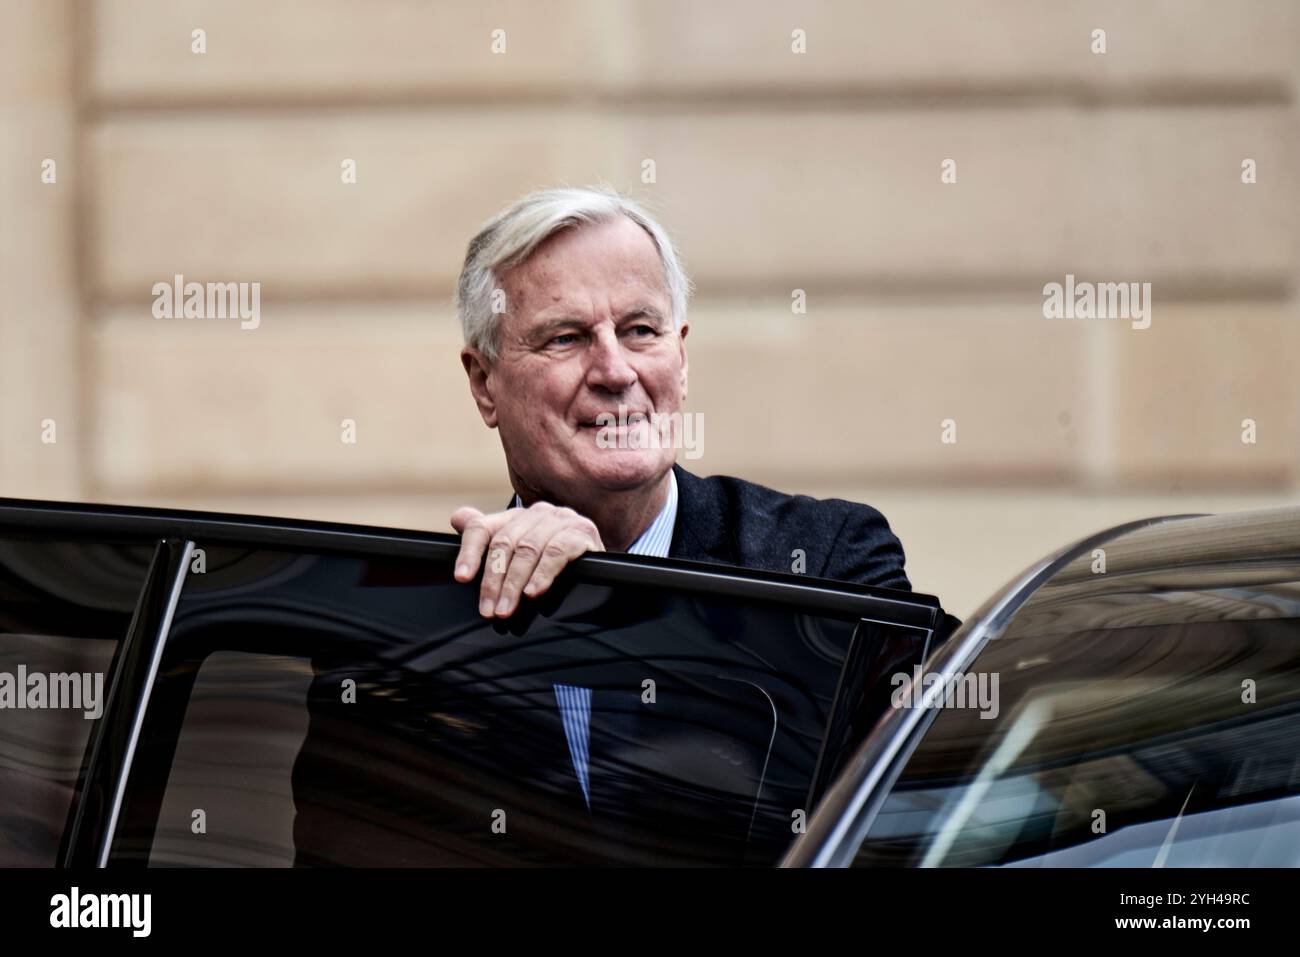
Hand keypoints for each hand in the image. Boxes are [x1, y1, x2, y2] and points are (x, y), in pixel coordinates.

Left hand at [450, 502, 603, 617]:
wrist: (596, 563)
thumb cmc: (554, 561)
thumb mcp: (520, 551)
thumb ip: (489, 537)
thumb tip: (457, 517)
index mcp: (517, 516)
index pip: (483, 527)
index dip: (469, 552)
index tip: (462, 578)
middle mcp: (537, 513)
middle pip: (504, 543)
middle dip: (493, 581)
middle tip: (489, 609)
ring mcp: (561, 520)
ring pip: (528, 549)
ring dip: (514, 584)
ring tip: (506, 609)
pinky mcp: (583, 532)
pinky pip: (558, 552)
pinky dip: (543, 574)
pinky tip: (533, 592)